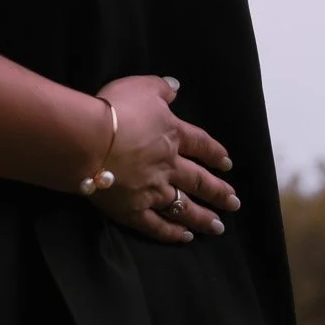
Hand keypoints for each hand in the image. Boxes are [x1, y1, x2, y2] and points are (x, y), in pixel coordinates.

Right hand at [88, 76, 239, 246]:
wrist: (90, 141)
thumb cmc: (116, 111)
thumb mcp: (141, 87)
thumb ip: (160, 88)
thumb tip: (175, 88)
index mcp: (173, 135)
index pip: (201, 144)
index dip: (215, 153)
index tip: (227, 163)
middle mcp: (169, 167)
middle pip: (199, 181)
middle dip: (219, 192)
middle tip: (234, 203)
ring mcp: (153, 191)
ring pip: (184, 207)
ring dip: (203, 217)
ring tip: (218, 227)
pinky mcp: (133, 211)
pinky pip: (157, 226)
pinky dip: (172, 233)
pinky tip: (185, 237)